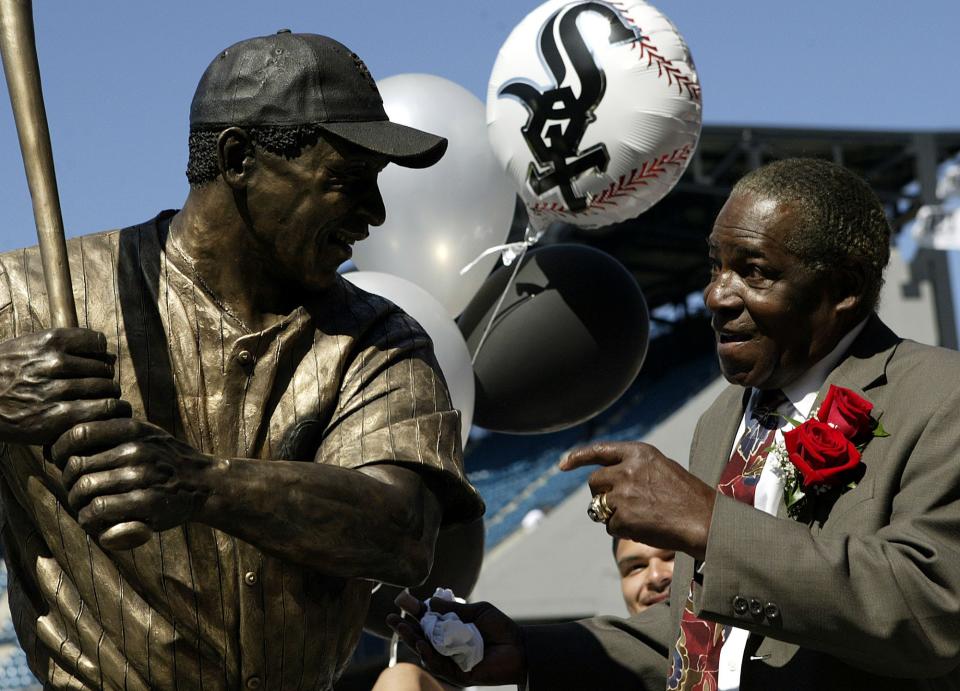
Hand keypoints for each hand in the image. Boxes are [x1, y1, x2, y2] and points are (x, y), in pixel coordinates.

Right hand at [0, 328, 129, 444]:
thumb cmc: (4, 372)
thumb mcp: (27, 346)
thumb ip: (63, 345)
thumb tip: (105, 350)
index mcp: (49, 342)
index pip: (98, 343)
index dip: (101, 354)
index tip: (96, 362)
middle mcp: (55, 363)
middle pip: (104, 368)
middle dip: (105, 377)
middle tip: (100, 386)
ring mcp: (56, 391)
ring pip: (105, 389)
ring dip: (108, 395)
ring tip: (102, 400)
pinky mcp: (56, 418)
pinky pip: (98, 411)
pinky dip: (106, 412)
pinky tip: (100, 414)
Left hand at [50, 418, 216, 537]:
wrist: (203, 483)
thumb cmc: (164, 459)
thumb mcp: (144, 433)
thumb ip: (111, 431)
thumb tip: (62, 439)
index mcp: (133, 429)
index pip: (77, 433)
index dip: (61, 449)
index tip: (63, 460)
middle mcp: (136, 449)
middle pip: (76, 465)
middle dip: (68, 481)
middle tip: (76, 489)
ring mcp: (142, 476)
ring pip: (83, 489)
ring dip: (77, 502)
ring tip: (85, 505)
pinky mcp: (146, 502)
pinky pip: (98, 510)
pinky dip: (89, 517)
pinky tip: (96, 518)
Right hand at [388, 591, 526, 687]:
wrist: (521, 648)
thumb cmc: (501, 629)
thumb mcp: (477, 612)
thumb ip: (454, 609)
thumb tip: (429, 602)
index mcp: (451, 629)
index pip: (427, 620)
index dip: (414, 611)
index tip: (400, 600)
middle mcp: (448, 645)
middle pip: (421, 637)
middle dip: (405, 628)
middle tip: (391, 617)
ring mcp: (451, 660)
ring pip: (426, 652)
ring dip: (413, 641)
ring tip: (402, 628)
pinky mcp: (458, 675)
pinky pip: (439, 666)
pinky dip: (429, 655)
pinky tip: (422, 644)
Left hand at [561, 441, 716, 559]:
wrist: (705, 522)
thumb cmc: (688, 497)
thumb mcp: (661, 468)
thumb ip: (634, 468)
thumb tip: (608, 477)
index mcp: (638, 452)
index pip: (598, 451)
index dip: (577, 457)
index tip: (562, 465)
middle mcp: (626, 469)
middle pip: (594, 483)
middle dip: (602, 495)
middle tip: (621, 505)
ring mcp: (623, 493)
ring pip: (599, 507)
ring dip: (613, 515)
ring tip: (641, 517)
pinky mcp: (623, 517)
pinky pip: (610, 527)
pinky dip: (622, 531)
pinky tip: (644, 528)